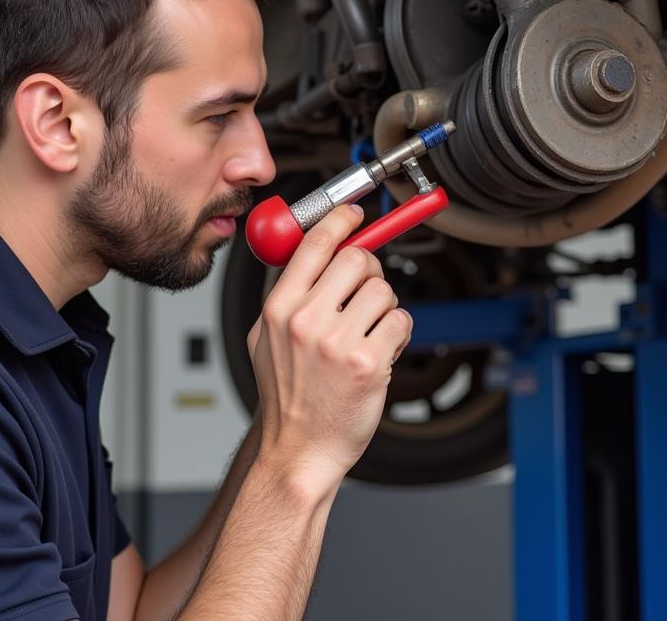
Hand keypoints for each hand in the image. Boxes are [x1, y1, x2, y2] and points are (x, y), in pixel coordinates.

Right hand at [245, 205, 412, 492]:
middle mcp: (307, 321)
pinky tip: (380, 350)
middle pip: (357, 258)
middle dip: (369, 268)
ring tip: (369, 331)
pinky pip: (400, 320)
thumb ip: (288, 293)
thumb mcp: (266, 339)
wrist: (298, 452)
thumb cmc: (287, 398)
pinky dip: (397, 331)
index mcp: (279, 309)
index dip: (340, 221)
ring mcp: (339, 342)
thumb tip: (318, 249)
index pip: (314, 244)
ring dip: (384, 306)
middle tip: (366, 288)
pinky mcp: (369, 362)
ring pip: (384, 289)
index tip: (354, 213)